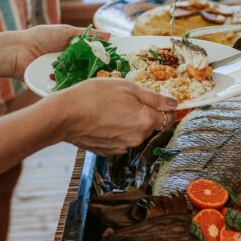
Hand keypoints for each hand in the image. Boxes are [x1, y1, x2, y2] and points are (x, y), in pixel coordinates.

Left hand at [10, 25, 109, 79]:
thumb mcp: (66, 32)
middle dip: (102, 70)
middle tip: (118, 73)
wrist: (18, 52)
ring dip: (92, 79)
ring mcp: (66, 76)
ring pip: (84, 79)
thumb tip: (110, 35)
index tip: (121, 60)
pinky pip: (71, 88)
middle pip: (92, 69)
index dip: (106, 57)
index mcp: (76, 51)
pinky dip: (78, 87)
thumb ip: (88, 35)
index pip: (95, 55)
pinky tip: (89, 88)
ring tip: (107, 82)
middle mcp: (73, 64)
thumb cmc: (40, 38)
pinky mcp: (58, 86)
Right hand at [52, 79, 176, 155]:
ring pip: (135, 132)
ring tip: (110, 109)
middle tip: (124, 100)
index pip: (168, 117)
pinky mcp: (109, 152)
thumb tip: (175, 104)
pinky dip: (116, 131)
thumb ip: (154, 98)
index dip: (163, 107)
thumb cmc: (94, 96)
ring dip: (129, 122)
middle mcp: (137, 138)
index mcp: (146, 121)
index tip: (153, 100)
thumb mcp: (127, 88)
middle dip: (143, 113)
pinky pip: (121, 139)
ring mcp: (123, 147)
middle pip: (150, 125)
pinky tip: (103, 120)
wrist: (64, 115)